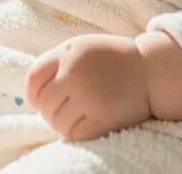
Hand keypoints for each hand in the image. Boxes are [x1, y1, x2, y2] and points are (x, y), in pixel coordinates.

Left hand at [25, 34, 152, 141]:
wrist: (150, 71)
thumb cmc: (111, 59)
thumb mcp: (81, 46)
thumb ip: (56, 59)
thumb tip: (32, 88)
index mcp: (69, 54)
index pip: (34, 79)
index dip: (31, 94)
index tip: (37, 101)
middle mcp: (76, 75)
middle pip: (45, 104)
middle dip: (49, 111)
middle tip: (62, 111)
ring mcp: (90, 97)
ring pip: (57, 122)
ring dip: (62, 124)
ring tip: (74, 118)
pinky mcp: (104, 118)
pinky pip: (75, 135)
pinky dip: (75, 134)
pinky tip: (84, 126)